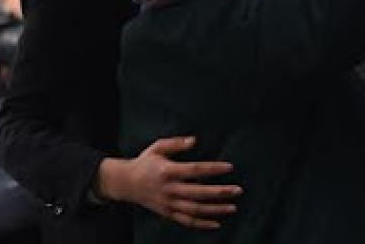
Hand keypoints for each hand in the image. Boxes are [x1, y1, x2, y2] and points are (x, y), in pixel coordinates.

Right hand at [97, 137, 240, 229]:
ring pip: (194, 210)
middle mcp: (169, 189)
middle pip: (198, 193)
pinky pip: (186, 222)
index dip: (213, 169)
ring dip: (215, 210)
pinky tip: (217, 223)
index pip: (194, 170)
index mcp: (168, 171)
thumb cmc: (146, 162)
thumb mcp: (158, 147)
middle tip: (238, 190)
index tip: (230, 167)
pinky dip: (202, 224)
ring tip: (232, 207)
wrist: (127, 183)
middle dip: (219, 193)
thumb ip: (176, 143)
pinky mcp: (168, 213)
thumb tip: (194, 140)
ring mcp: (168, 204)